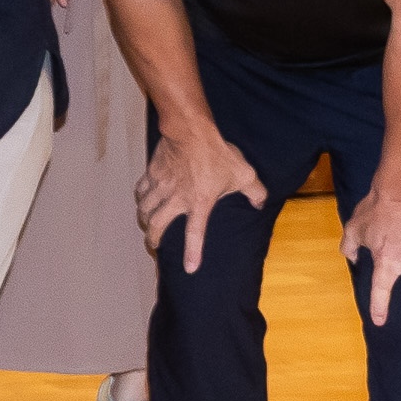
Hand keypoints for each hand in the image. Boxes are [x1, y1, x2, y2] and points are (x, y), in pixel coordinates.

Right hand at [135, 128, 269, 269]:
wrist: (191, 131)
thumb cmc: (217, 153)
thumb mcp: (244, 173)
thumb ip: (255, 191)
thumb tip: (260, 202)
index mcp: (200, 203)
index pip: (196, 234)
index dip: (193, 253)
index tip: (190, 269)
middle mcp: (176, 199)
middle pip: (157, 225)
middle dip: (153, 239)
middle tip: (154, 245)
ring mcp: (161, 186)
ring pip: (145, 210)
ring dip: (144, 220)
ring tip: (146, 224)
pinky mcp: (152, 173)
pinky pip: (141, 190)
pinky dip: (140, 198)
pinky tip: (142, 199)